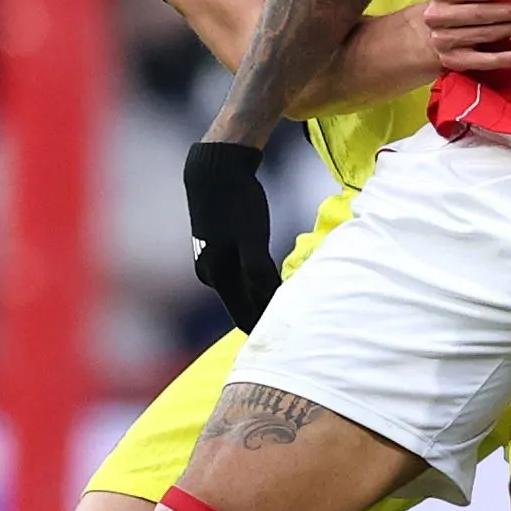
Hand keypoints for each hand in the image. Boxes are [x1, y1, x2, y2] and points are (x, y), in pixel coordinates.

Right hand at [184, 141, 280, 333]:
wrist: (215, 170)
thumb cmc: (236, 202)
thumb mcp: (251, 235)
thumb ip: (257, 269)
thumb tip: (268, 297)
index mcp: (219, 277)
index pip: (244, 319)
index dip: (267, 330)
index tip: (293, 340)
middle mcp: (211, 275)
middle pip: (243, 306)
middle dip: (267, 315)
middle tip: (300, 324)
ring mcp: (211, 262)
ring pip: (242, 290)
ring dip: (263, 297)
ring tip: (292, 302)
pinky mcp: (216, 248)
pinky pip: (241, 274)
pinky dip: (258, 281)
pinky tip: (275, 278)